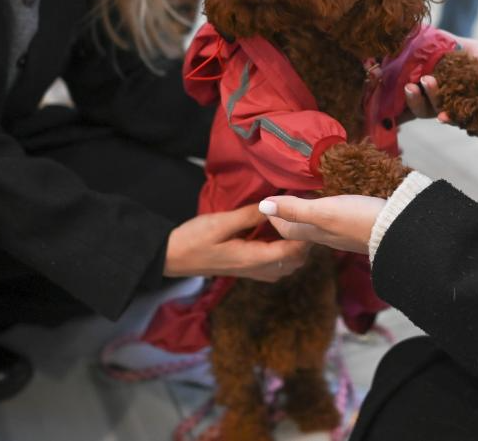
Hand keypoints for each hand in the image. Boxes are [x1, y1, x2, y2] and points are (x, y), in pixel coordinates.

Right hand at [164, 204, 310, 281]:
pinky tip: (277, 237)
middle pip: (294, 262)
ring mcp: (251, 273)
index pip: (292, 252)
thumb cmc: (193, 238)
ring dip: (295, 249)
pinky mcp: (245, 270)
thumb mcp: (221, 222)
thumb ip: (249, 216)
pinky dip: (283, 254)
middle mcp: (256, 269)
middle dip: (304, 243)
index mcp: (253, 258)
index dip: (304, 235)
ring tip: (294, 226)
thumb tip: (274, 205)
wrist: (171, 257)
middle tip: (304, 218)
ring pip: (285, 267)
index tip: (307, 215)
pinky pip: (274, 267)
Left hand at [259, 195, 385, 254]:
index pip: (286, 229)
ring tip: (304, 196)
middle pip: (301, 228)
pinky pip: (335, 219)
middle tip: (281, 200)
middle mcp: (327, 235)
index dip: (274, 217)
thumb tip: (263, 206)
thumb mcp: (323, 211)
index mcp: (314, 232)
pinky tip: (334, 200)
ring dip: (307, 212)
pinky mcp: (358, 226)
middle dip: (288, 216)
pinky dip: (327, 210)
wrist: (398, 230)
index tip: (266, 203)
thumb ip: (294, 209)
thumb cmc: (359, 219)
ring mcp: (343, 232)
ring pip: (318, 224)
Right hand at [403, 35, 477, 125]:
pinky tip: (443, 116)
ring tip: (427, 83)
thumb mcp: (469, 49)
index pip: (415, 91)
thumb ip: (446, 43)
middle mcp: (447, 105)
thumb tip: (419, 29)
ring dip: (429, 101)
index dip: (398, 90)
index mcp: (441, 88)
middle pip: (421, 107)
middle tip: (409, 85)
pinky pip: (462, 123)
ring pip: (438, 113)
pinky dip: (451, 119)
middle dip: (412, 97)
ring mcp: (462, 115)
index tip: (384, 80)